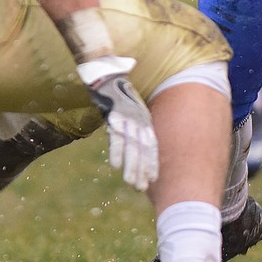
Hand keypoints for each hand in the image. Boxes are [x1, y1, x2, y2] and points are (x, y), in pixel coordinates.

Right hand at [77, 55, 157, 190]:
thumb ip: (134, 126)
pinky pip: (116, 135)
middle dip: (142, 169)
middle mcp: (139, 119)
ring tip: (131, 182)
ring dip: (131, 165)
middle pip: (143, 148)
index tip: (153, 180)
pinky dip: (116, 150)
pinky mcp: (115, 114)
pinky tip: (114, 165)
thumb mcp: (132, 110)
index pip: (152, 145)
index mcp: (145, 119)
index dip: (152, 162)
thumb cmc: (119, 94)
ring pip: (131, 145)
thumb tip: (134, 144)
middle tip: (141, 188)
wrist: (108, 73)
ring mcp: (128, 116)